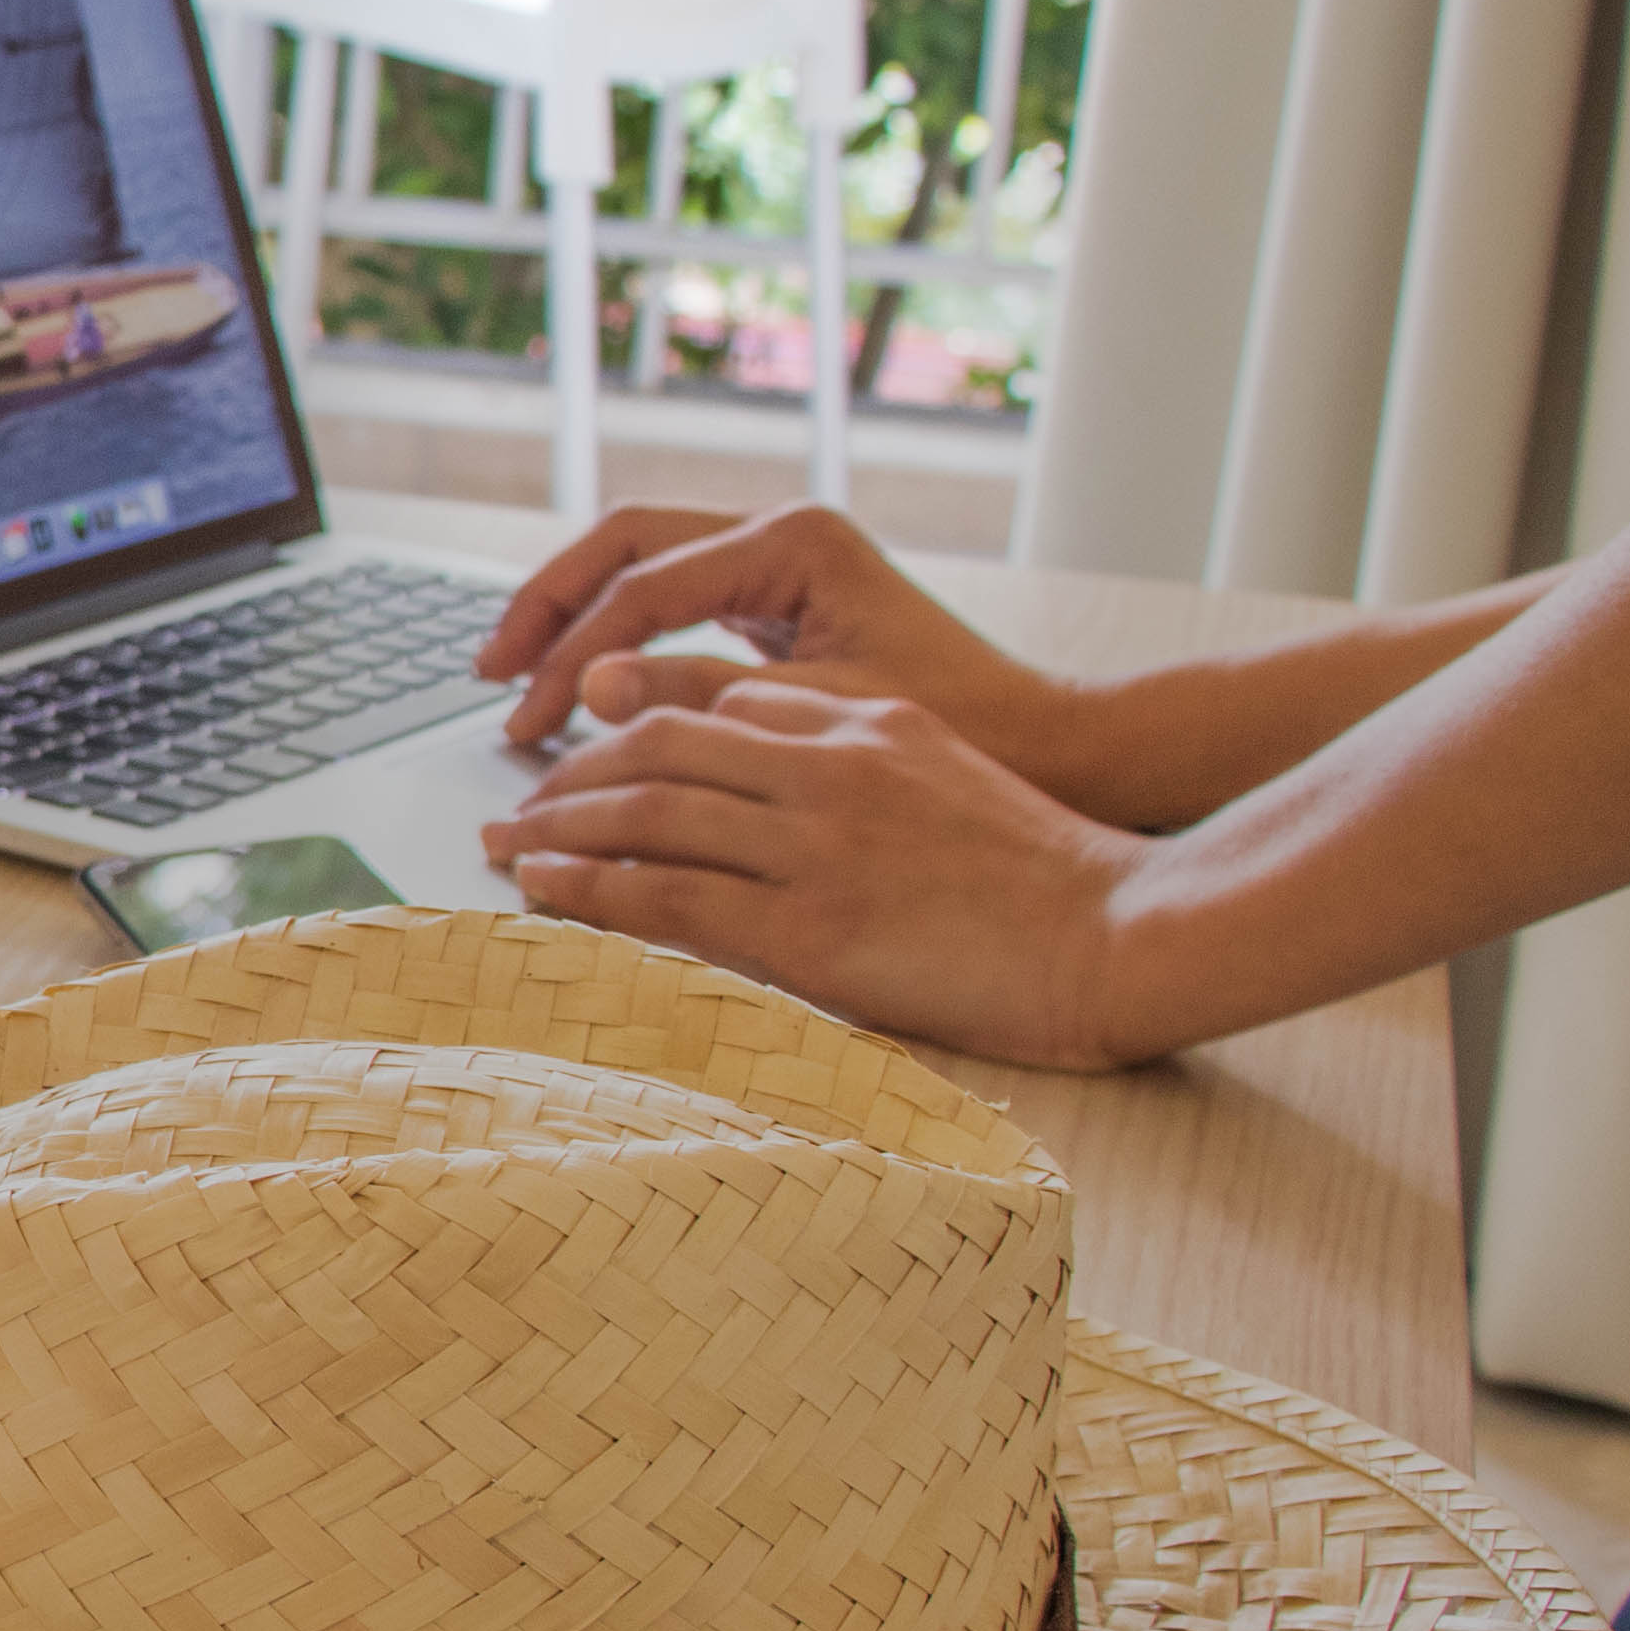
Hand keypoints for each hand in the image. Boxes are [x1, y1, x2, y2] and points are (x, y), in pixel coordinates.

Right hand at [471, 505, 1099, 800]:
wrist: (1061, 747)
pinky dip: (621, 639)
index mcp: (793, 542)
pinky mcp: (787, 600)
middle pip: (623, 543)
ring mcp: (785, 560)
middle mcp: (785, 532)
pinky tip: (587, 689)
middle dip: (548, 606)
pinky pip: (676, 600)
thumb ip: (698, 695)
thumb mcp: (816, 719)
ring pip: (643, 563)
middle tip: (490, 674)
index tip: (522, 717)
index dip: (566, 651)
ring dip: (576, 617)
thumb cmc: (963, 735)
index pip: (639, 583)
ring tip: (520, 679)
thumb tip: (585, 684)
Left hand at [480, 679, 1161, 1068]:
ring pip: (647, 811)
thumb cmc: (1038, 873)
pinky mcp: (812, 930)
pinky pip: (667, 898)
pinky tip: (544, 891)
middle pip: (657, 740)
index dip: (625, 713)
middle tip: (521, 799)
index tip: (579, 740)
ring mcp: (817, 846)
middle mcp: (829, 765)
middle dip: (571, 768)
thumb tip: (755, 769)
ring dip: (559, 827)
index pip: (711, 696)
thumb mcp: (938, 771)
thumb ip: (843, 750)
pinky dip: (590, 889)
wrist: (1120, 934)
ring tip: (508, 844)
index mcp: (863, 718)